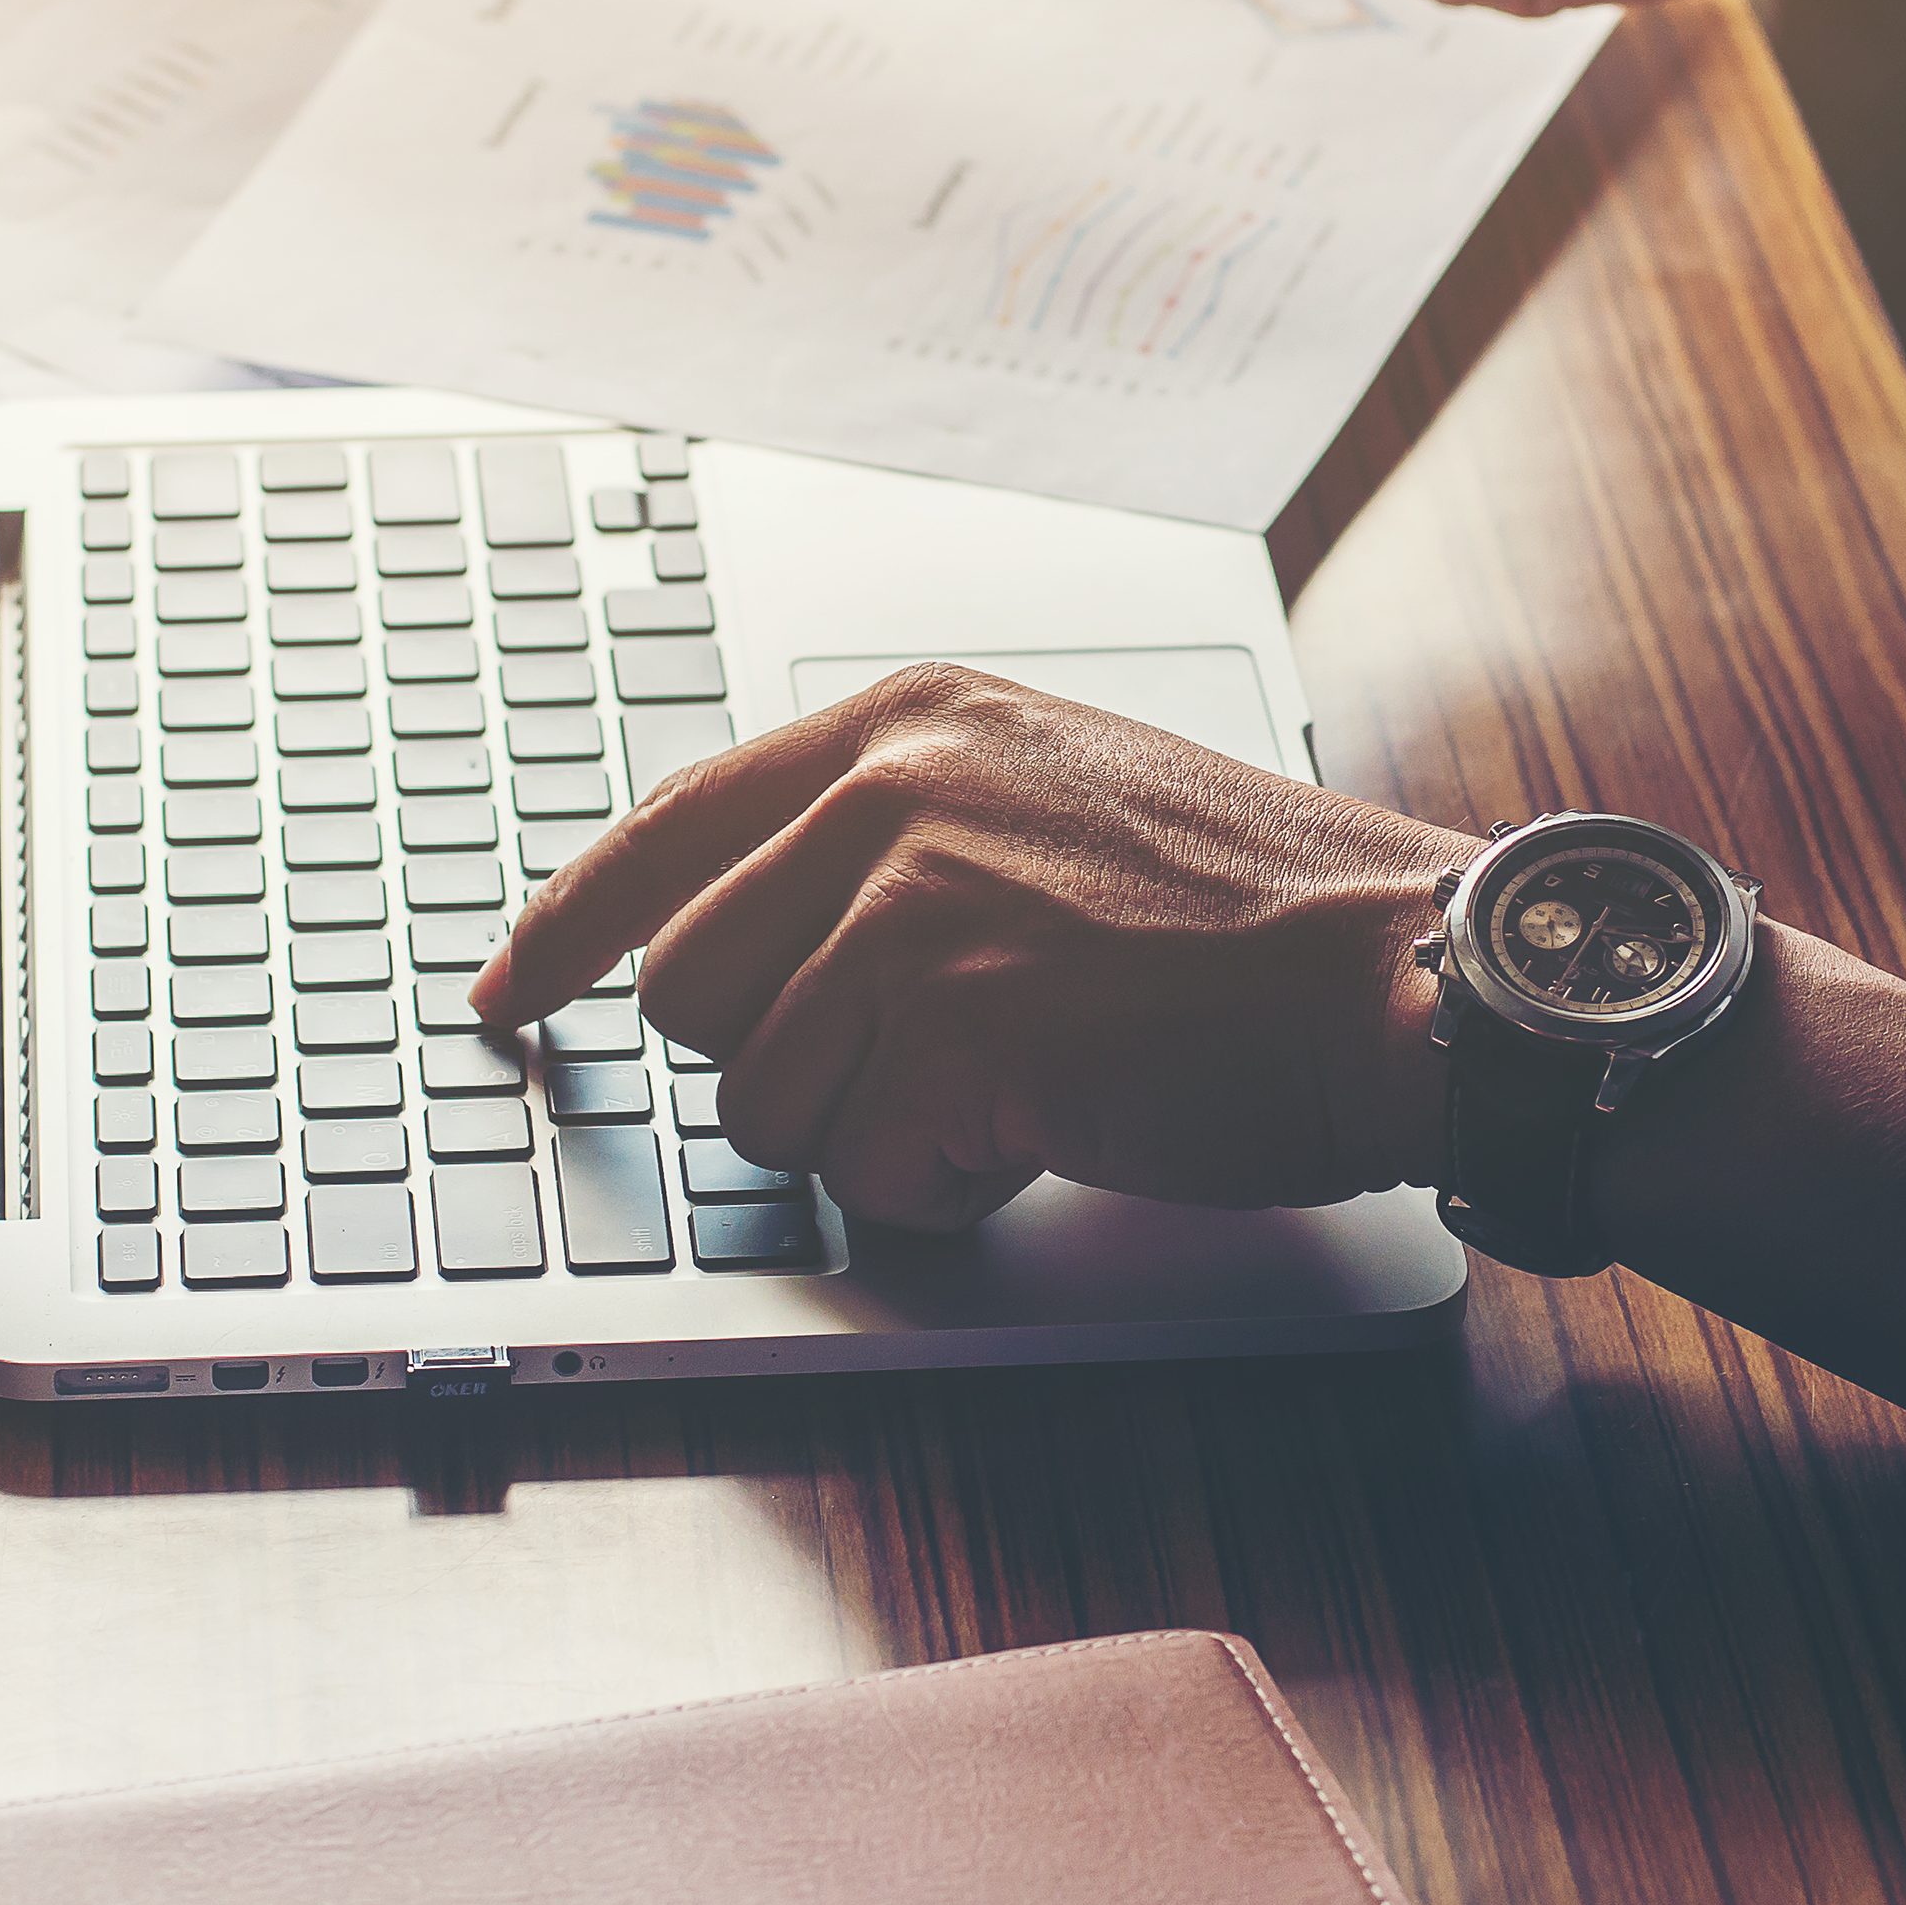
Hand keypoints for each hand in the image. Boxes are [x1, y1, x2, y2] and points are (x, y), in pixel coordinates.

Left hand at [467, 665, 1466, 1230]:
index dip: (562, 930)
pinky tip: (1049, 1124)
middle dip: (792, 1063)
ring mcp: (914, 904)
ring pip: (765, 1103)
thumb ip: (898, 828)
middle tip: (932, 1062)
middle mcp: (889, 789)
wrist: (1397, 969)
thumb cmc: (1254, 911)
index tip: (508, 995)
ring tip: (1019, 1080)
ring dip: (880, 1133)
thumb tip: (756, 935)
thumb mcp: (1050, 793)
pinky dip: (948, 1184)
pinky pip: (862, 1173)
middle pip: (693, 992)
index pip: (662, 826)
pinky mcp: (954, 1025)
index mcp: (904, 720)